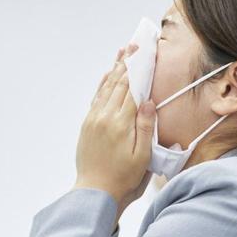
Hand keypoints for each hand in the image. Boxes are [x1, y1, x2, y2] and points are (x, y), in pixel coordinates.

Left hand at [73, 45, 156, 225]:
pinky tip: (108, 74)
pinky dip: (104, 83)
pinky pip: (96, 98)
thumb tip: (148, 100)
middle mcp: (104, 117)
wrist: (95, 193)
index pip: (132, 87)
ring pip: (106, 87)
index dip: (140, 67)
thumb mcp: (142, 156)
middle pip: (118, 82)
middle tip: (137, 43)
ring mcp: (93, 120)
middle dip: (129, 62)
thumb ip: (145, 127)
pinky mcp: (88, 125)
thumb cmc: (123, 178)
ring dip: (116, 68)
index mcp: (120, 123)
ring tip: (124, 51)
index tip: (147, 50)